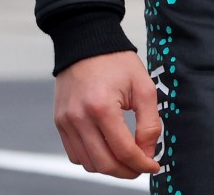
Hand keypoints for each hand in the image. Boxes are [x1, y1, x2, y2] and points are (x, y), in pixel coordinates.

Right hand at [53, 51, 161, 178]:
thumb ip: (150, 124)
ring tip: (124, 159)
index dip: (142, 164)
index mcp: (101, 106)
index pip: (124, 151)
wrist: (85, 41)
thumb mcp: (143, 87)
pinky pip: (75, 154)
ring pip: (88, 163)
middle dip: (127, 171)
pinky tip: (105, 149)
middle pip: (104, 163)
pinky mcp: (60, 121)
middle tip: (140, 166)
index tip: (153, 165)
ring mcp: (66, 120)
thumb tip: (148, 153)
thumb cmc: (115, 61)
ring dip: (109, 167)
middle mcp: (79, 116)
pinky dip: (91, 158)